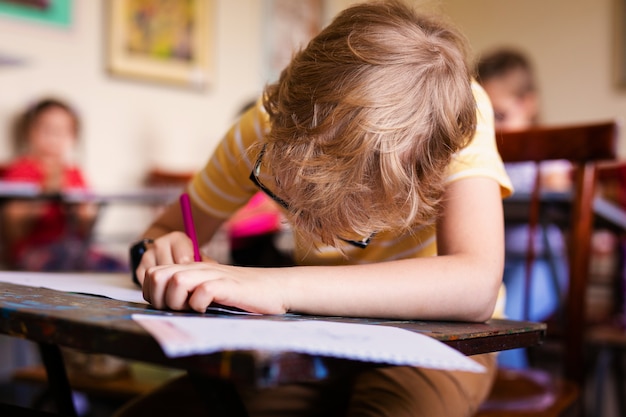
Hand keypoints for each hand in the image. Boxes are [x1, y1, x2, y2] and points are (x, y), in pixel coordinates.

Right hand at [135, 231, 210, 285]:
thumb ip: (207, 264)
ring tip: (178, 292)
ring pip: (159, 279)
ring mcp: (148, 255)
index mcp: (177, 238)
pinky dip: (158, 292)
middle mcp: (160, 244)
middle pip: (171, 271)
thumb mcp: (199, 256)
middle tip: (187, 291)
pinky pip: (148, 286)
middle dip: (180, 284)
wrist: (167, 252)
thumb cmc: (188, 257)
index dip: (191, 275)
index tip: (195, 281)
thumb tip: (213, 278)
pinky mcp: (139, 269)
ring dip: (169, 289)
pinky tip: (166, 292)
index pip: (184, 260)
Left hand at [142, 262, 287, 314]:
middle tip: (178, 310)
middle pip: (157, 276)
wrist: (276, 288)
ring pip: (176, 281)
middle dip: (160, 299)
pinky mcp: (228, 286)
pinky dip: (200, 304)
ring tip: (192, 310)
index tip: (168, 306)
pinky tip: (208, 309)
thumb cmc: (243, 295)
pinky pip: (202, 291)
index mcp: (192, 269)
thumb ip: (190, 292)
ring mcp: (214, 275)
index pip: (152, 274)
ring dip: (178, 302)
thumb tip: (164, 305)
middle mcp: (198, 269)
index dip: (153, 294)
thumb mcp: (211, 290)